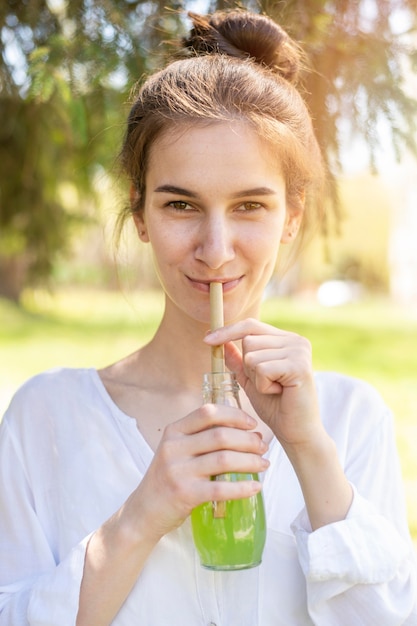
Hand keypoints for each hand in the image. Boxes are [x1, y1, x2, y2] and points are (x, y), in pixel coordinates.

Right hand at [125, 404, 268, 540]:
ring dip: (250, 461)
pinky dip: (242, 487)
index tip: (252, 424)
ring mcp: (178, 471)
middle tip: (263, 447)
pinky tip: (256, 486)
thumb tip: (245, 430)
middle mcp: (174, 447)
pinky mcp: (184, 494)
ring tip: (264, 464)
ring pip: (224, 460)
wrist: (144, 511)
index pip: (208, 413)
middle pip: (220, 436)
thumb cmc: (168, 477)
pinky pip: (220, 488)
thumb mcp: (177, 449)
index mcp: (174, 431)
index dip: (235, 415)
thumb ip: (200, 437)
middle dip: (248, 440)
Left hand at [204, 318, 322, 448]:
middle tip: (269, 384)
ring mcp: (300, 351)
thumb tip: (222, 342)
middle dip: (248, 367)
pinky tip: (279, 393)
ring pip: (252, 356)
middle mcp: (296, 340)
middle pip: (248, 341)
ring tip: (275, 389)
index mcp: (286, 339)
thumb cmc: (275, 406)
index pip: (251, 325)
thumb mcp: (251, 379)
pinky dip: (264, 386)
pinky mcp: (299, 365)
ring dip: (257, 379)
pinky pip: (262, 369)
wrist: (296, 432)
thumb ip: (238, 360)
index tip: (206, 339)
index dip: (227, 331)